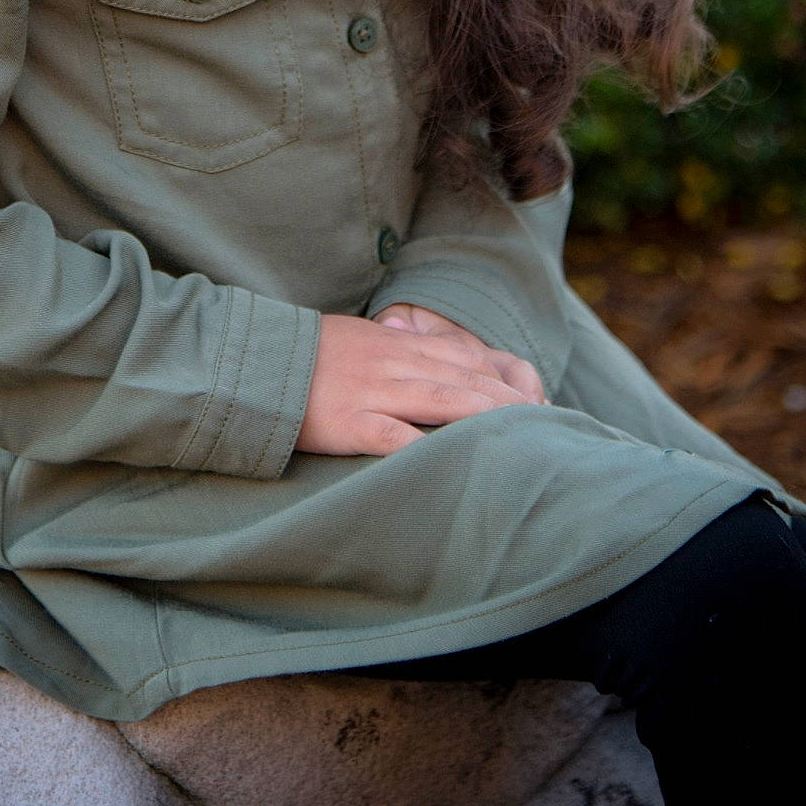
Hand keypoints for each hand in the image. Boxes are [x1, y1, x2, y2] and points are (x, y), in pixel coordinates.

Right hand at [295, 311, 545, 457]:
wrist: (255, 360)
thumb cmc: (306, 355)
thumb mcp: (360, 340)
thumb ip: (397, 347)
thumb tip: (429, 356)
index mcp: (399, 345)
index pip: (467, 358)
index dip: (506, 380)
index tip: (538, 402)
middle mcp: (396, 364)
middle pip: (468, 380)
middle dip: (512, 404)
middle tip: (550, 427)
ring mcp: (375, 391)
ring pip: (446, 402)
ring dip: (488, 420)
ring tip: (525, 441)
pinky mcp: (352, 422)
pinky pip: (398, 438)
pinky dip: (430, 451)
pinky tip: (457, 466)